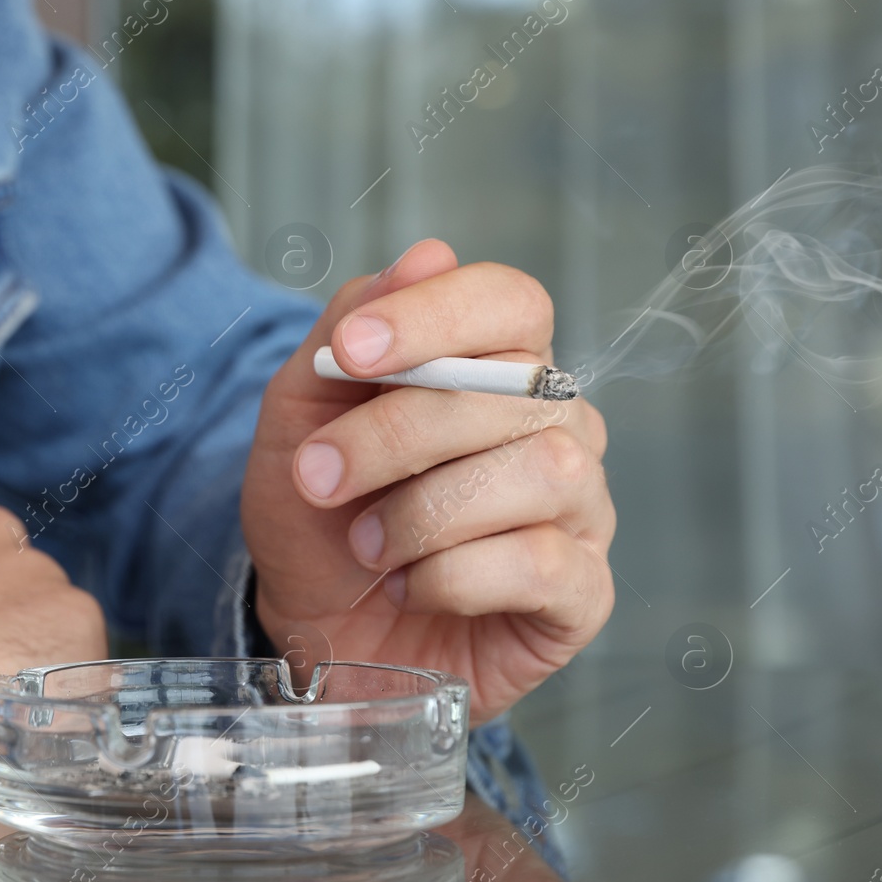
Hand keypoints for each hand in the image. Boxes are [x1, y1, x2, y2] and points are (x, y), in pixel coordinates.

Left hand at [241, 239, 614, 721]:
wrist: (313, 628)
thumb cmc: (317, 514)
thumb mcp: (299, 414)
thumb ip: (349, 329)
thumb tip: (428, 253)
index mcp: (497, 367)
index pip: (512, 302)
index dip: (436, 316)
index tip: (351, 354)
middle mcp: (557, 428)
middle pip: (514, 392)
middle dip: (394, 436)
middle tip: (319, 478)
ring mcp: (580, 511)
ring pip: (543, 474)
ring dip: (426, 513)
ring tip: (368, 546)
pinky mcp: (581, 596)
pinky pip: (544, 565)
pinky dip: (455, 578)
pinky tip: (414, 591)